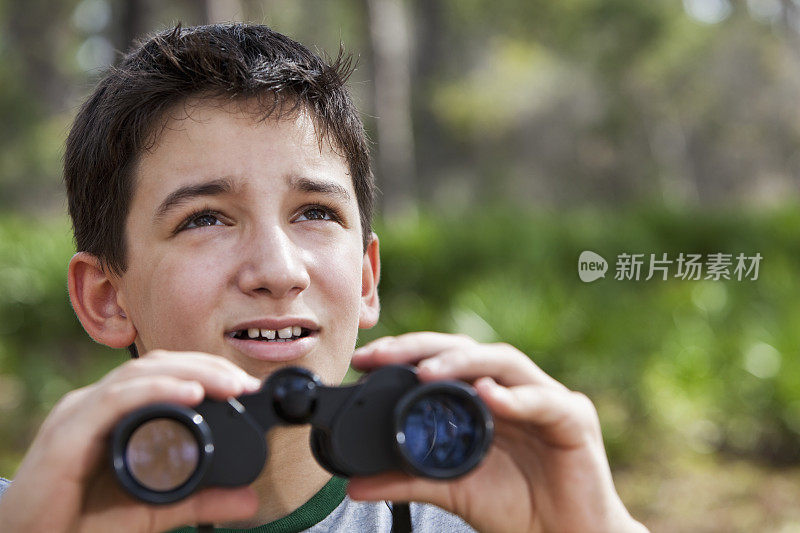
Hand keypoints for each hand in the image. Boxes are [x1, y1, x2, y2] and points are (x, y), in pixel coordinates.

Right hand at [0, 350, 262, 532]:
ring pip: (140, 373)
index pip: (165, 373)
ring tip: (229, 385)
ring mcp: (80, 413)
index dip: (207, 371)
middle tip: (245, 383)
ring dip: (190, 373)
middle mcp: (97, 404)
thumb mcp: (154, 510)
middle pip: (157, 365)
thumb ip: (201, 502)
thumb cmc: (81, 525)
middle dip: (206, 367)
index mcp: (115, 413)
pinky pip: (115, 399)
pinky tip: (191, 394)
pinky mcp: (67, 433)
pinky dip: (157, 391)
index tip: (247, 385)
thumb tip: (252, 503)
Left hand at [348, 332, 647, 532]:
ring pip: (503, 361)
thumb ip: (407, 481)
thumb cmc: (516, 508)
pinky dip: (516, 397)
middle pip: (468, 349)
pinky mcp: (573, 418)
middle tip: (383, 355)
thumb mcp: (452, 490)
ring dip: (463, 362)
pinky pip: (544, 400)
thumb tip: (354, 485)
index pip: (443, 360)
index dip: (404, 352)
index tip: (364, 359)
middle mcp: (512, 389)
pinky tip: (487, 395)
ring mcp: (544, 398)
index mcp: (483, 398)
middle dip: (423, 347)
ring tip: (427, 371)